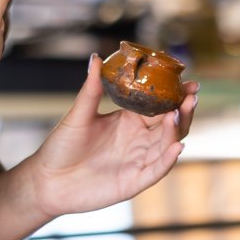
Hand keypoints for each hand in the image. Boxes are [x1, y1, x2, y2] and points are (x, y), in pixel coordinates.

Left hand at [23, 54, 198, 219]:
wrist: (47, 181)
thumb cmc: (62, 146)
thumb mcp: (78, 115)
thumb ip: (91, 89)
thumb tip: (95, 57)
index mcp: (129, 121)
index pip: (159, 106)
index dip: (176, 95)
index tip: (190, 83)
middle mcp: (139, 140)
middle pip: (170, 125)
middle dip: (183, 111)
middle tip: (191, 97)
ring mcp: (138, 162)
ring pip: (167, 146)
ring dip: (176, 131)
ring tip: (179, 113)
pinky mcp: (134, 182)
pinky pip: (156, 171)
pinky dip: (167, 160)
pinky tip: (176, 147)